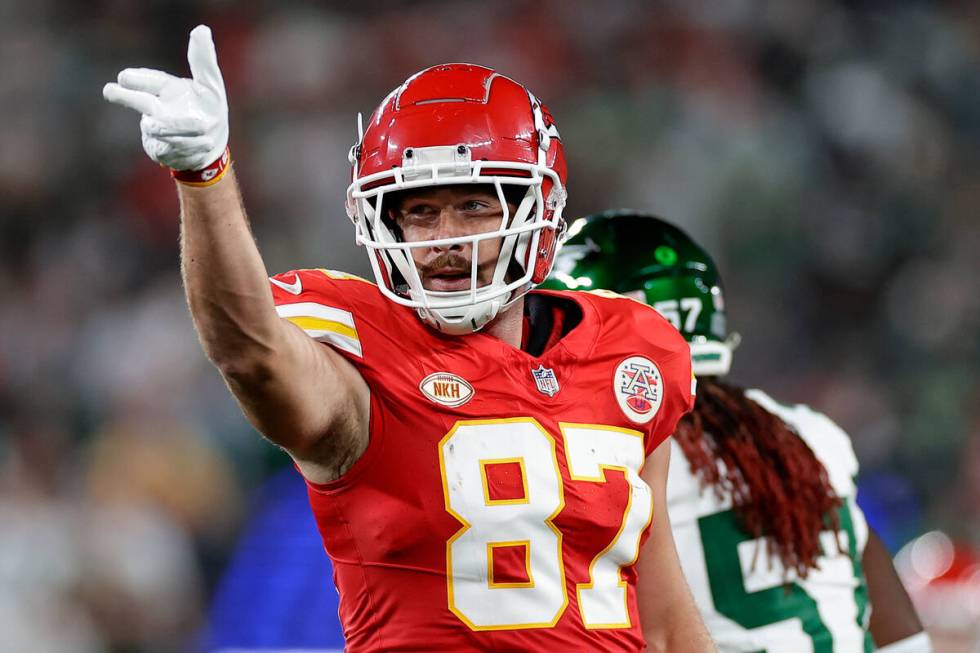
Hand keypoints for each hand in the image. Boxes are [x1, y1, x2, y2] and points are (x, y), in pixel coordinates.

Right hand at [103, 25, 227, 171]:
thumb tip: (201, 29)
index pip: (151, 81)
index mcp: (166, 89)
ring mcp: (156, 131)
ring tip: (204, 126)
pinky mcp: (160, 151)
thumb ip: (203, 61)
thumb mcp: (211, 85)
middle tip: (109, 90)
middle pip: (140, 102)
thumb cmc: (209, 111)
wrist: (210, 147)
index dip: (139, 79)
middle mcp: (156, 109)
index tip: (123, 77)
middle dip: (126, 97)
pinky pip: (169, 149)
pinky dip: (189, 146)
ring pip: (159, 128)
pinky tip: (205, 143)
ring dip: (180, 127)